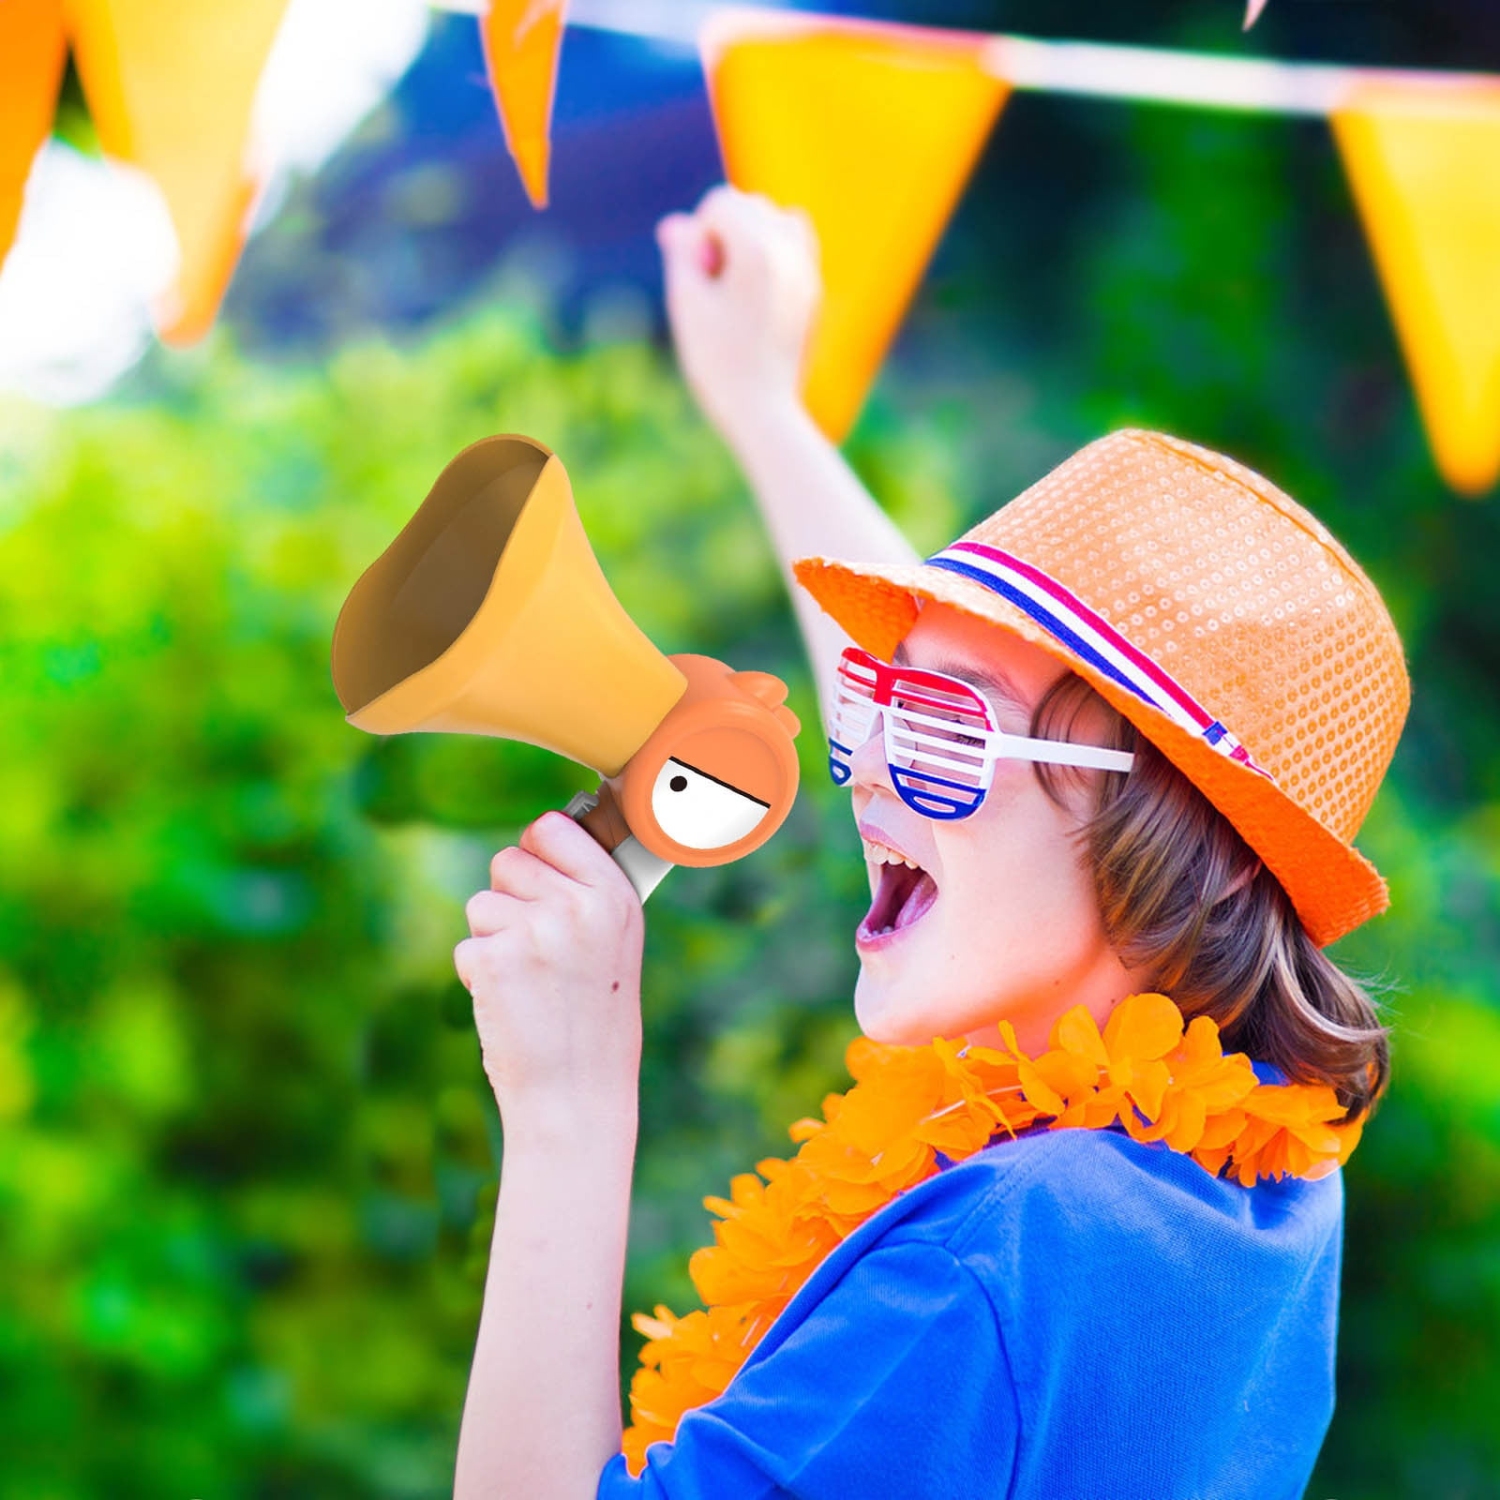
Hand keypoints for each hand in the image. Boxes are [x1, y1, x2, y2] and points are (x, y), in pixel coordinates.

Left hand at [454, 811, 644, 1129]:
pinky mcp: (495, 961)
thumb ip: (583, 888)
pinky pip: (466, 945)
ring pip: (481, 903)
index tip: (544, 881)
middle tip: (540, 948)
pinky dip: (480, 974)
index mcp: (614, 894)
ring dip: (493, 937)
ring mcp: (535, 932)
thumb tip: (540, 837)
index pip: (551, 827)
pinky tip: (512, 1001)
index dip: (537, 852)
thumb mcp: (615, 940)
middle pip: (508, 860)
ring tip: (530, 980)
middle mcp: (578, 906)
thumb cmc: (596, 1017)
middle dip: (511, 899)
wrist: (577, 1092)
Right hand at [656, 184, 821, 453]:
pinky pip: (795, 244)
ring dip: (751, 235)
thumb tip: (677, 223)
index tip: (700, 276)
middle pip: (750, 204)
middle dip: (725, 231)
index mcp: (758, 249)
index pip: (721, 202)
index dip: (699, 234)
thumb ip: (682, 254)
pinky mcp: (813, 290)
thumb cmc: (718, 361)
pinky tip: (758, 290)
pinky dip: (773, 252)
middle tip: (716, 282)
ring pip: (777, 218)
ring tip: (737, 281)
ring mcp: (808, 270)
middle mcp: (790, 251)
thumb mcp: (688, 303)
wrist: (763, 410)